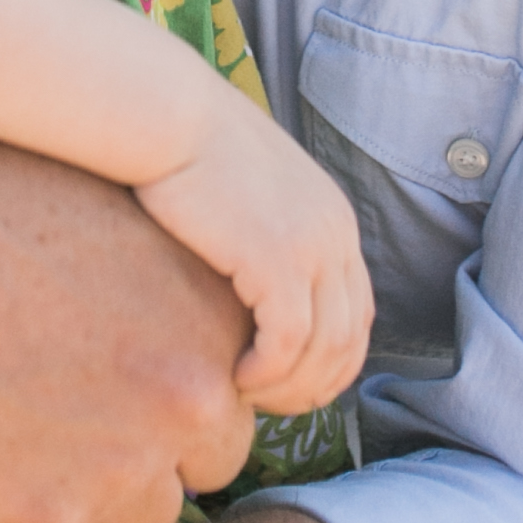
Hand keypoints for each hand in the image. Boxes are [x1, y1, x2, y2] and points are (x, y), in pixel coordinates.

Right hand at [0, 90, 258, 522]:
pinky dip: (21, 509)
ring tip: (15, 416)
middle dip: (144, 450)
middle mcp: (191, 400)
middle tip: (66, 402)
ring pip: (136, 520)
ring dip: (91, 489)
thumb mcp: (121, 231)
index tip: (116, 371)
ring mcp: (120, 467)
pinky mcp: (40, 520)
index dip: (169, 394)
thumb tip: (218, 372)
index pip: (230, 403)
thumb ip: (184, 306)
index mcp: (221, 324)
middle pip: (199, 469)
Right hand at [132, 98, 372, 416]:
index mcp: (333, 219)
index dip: (329, 363)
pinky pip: (287, 342)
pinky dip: (267, 372)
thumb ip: (265, 236)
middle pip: (350, 339)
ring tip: (246, 394)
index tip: (288, 386)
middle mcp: (336, 233)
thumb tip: (248, 288)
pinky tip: (235, 376)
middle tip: (270, 407)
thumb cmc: (185, 152)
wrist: (164, 115)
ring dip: (288, 387)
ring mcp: (312, 245)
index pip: (358, 314)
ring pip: (323, 349)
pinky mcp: (276, 258)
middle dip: (314, 386)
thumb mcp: (247, 194)